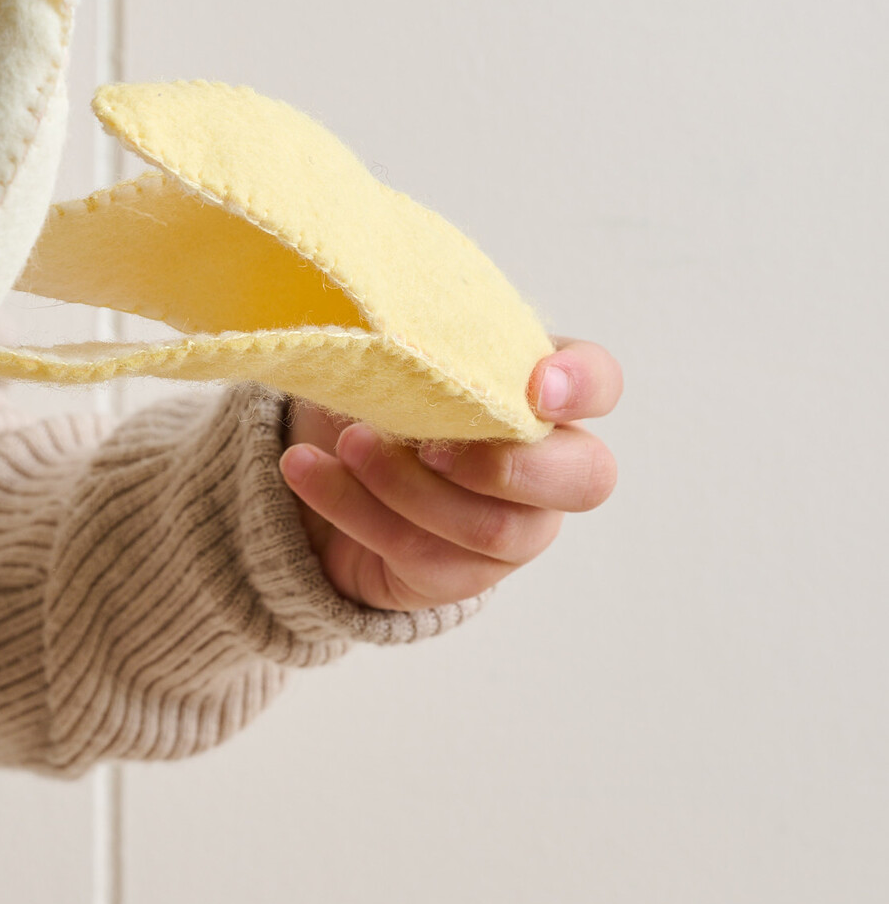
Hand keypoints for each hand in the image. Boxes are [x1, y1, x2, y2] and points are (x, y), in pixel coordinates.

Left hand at [278, 339, 620, 611]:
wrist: (323, 467)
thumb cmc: (376, 392)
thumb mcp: (393, 355)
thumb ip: (416, 341)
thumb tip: (386, 329)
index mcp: (541, 394)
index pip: (599, 382)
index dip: (582, 385)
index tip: (539, 386)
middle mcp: (548, 467)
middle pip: (585, 480)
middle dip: (505, 463)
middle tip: (431, 444)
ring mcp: (514, 529)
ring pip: (492, 527)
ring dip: (408, 484)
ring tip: (348, 444)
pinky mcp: (460, 574)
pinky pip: (421, 554)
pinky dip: (352, 507)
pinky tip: (305, 468)